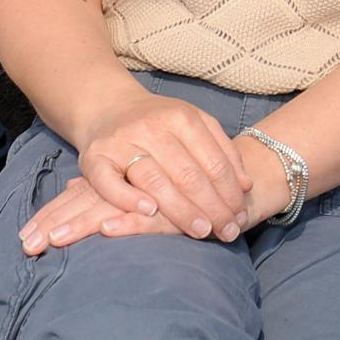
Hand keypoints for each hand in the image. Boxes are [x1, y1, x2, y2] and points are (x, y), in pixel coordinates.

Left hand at [18, 175, 186, 254]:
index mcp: (118, 178)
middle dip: (54, 224)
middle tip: (26, 247)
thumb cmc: (183, 179)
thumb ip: (105, 186)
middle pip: (84, 203)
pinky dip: (127, 222)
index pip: (77, 198)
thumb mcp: (139, 182)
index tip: (23, 240)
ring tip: (52, 241)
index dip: (50, 217)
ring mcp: (150, 192)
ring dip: (79, 225)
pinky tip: (107, 230)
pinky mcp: (174, 207)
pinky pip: (147, 217)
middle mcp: (129, 180)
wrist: (233, 170)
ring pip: (108, 208)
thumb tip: (69, 188)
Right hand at [69, 91, 251, 242]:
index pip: (212, 160)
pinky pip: (110, 183)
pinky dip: (128, 199)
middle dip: (212, 207)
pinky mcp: (93, 157)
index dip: (229, 192)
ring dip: (181, 210)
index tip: (240, 216)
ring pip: (155, 180)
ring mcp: (121, 142)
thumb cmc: (159, 123)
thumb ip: (222, 150)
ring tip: (201, 231)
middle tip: (227, 232)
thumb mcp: (194, 123)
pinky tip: (149, 212)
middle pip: (188, 174)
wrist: (107, 108)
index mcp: (181, 117)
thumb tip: (246, 186)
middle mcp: (151, 127)